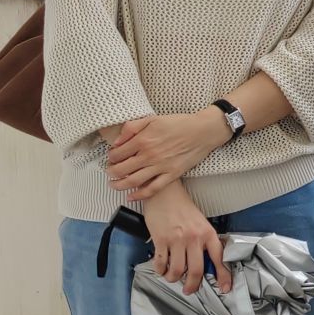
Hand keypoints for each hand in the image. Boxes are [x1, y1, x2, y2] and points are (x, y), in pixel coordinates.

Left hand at [107, 110, 226, 200]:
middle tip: (109, 173)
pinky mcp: (172, 174)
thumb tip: (117, 142)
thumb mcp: (152, 118)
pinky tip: (131, 196)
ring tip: (114, 185)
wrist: (203, 131)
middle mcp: (149, 155)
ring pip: (133, 181)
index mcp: (142, 140)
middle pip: (121, 169)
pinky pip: (153, 189)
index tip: (111, 158)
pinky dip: (140, 195)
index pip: (117, 154)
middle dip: (111, 173)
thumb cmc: (179, 123)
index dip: (110, 158)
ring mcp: (160, 166)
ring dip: (119, 185)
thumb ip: (132, 128)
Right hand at [141, 184, 231, 295]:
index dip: (223, 276)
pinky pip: (161, 263)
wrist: (165, 193)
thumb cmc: (182, 208)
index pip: (219, 258)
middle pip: (197, 270)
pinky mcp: (161, 240)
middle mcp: (194, 238)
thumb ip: (204, 241)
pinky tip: (161, 268)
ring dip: (173, 278)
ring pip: (177, 270)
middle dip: (193, 285)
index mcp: (208, 233)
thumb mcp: (201, 223)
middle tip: (189, 289)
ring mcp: (177, 240)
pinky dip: (160, 270)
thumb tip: (207, 263)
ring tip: (172, 277)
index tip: (225, 288)